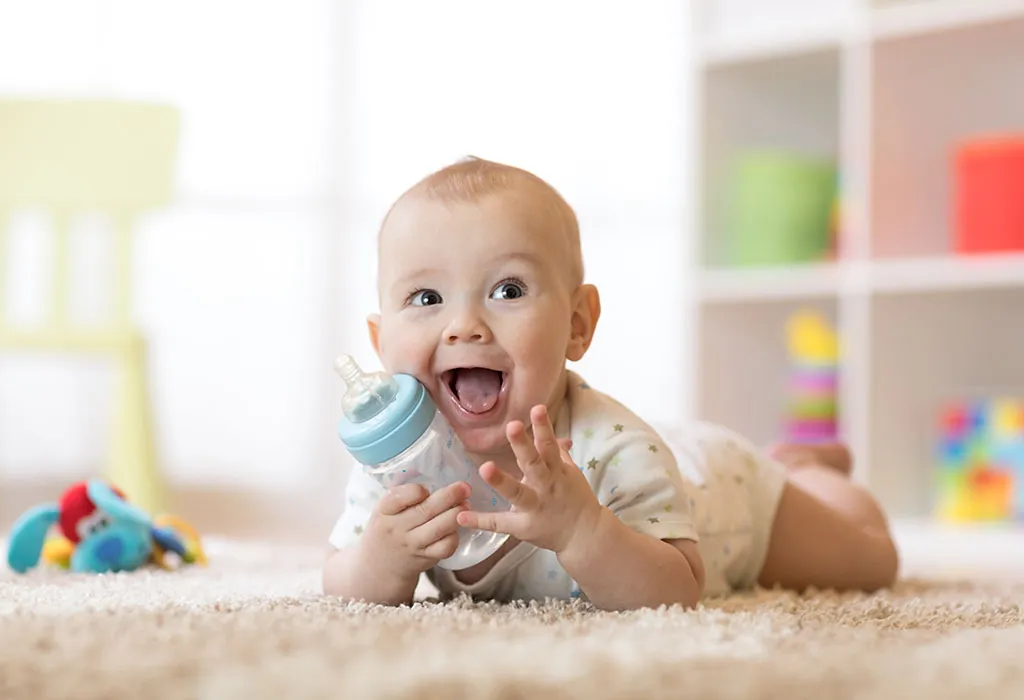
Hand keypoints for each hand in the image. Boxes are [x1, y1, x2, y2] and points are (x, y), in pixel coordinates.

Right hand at [363, 481, 468, 578]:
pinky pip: (445, 547)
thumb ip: (404, 494)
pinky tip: (456, 527)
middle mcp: (397, 528)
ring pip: (439, 528)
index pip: (398, 497)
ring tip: (466, 505)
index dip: (416, 491)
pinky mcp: (425, 558)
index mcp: (384, 511)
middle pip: (426, 510)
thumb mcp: (385, 509)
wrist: (379, 566)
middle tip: (464, 487)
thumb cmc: (387, 528)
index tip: (427, 488)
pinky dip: (455, 536)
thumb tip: (435, 472)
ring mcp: (412, 545)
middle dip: (450, 496)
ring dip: (456, 514)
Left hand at [457, 404, 602, 553]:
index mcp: (557, 472)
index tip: (536, 408)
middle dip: (523, 446)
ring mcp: (535, 508)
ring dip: (501, 480)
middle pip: (534, 464)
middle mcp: (546, 487)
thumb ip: (559, 454)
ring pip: (518, 493)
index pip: (550, 446)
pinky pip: (499, 523)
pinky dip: (480, 520)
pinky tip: (460, 516)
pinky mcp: (523, 527)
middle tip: (512, 426)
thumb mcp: (571, 473)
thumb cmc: (575, 499)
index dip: (543, 428)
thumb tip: (556, 434)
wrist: (585, 535)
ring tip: (484, 468)